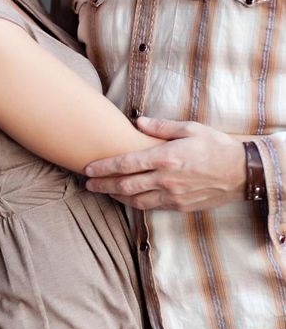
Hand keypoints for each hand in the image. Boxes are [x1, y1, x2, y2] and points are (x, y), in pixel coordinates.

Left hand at [83, 117, 245, 210]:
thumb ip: (160, 127)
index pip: (126, 163)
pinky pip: (151, 207)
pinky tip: (125, 198)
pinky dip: (134, 203)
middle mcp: (166, 179)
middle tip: (87, 183)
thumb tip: (137, 122)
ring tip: (101, 190)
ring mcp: (173, 195)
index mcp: (166, 158)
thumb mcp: (189, 128)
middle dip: (102, 184)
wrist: (242, 173)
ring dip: (115, 196)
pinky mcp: (180, 206)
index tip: (87, 168)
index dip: (104, 167)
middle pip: (125, 185)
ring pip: (135, 200)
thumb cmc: (215, 146)